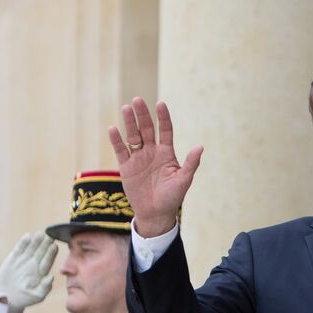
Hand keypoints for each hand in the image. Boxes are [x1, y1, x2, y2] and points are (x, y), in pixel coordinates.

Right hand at [0, 232, 56, 312]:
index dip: (51, 253)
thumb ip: (45, 288)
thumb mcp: (37, 296)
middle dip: (46, 244)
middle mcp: (35, 264)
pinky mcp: (14, 258)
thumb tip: (51, 277)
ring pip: (32, 248)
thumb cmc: (25, 297)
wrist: (6, 296)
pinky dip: (23, 243)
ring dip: (36, 241)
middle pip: (41, 252)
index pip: (48, 260)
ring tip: (40, 234)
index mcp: (42, 272)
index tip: (55, 246)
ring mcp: (24, 260)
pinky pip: (19, 249)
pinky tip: (27, 236)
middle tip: (50, 236)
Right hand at [107, 98, 201, 236]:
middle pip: (147, 129)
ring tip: (126, 108)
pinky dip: (116, 140)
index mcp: (167, 153)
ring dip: (130, 123)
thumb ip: (191, 163)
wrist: (156, 212)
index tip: (160, 103)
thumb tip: (200, 146)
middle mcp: (152, 152)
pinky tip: (113, 128)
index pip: (165, 130)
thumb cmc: (173, 196)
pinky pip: (121, 150)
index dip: (163, 117)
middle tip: (137, 100)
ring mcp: (138, 158)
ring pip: (133, 136)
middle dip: (143, 115)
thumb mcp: (184, 179)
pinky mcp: (126, 166)